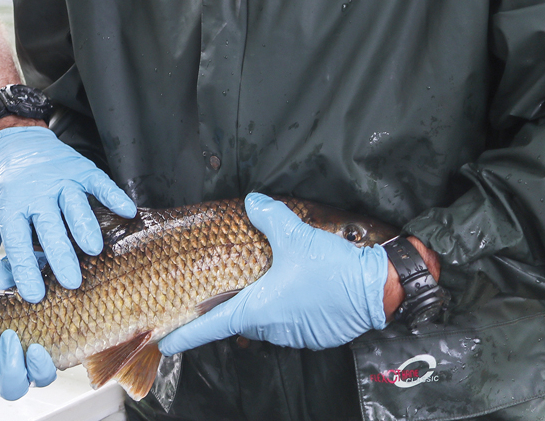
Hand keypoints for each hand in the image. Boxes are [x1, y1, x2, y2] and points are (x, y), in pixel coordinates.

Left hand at [0, 126, 136, 301]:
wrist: (12, 141)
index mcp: (10, 205)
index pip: (17, 240)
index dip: (25, 268)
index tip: (35, 294)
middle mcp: (35, 191)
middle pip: (49, 226)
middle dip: (61, 254)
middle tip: (72, 282)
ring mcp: (60, 179)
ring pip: (74, 204)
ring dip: (85, 226)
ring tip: (94, 250)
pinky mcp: (80, 169)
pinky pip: (99, 182)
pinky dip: (114, 196)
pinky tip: (127, 211)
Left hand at [158, 193, 387, 353]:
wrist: (378, 289)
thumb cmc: (332, 268)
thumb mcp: (295, 235)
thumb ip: (269, 217)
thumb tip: (252, 202)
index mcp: (257, 308)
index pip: (210, 326)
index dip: (186, 334)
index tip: (166, 342)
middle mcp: (271, 327)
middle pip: (237, 319)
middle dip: (226, 307)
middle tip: (214, 294)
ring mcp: (292, 334)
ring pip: (264, 320)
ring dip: (259, 304)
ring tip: (261, 283)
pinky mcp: (312, 334)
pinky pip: (287, 322)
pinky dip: (282, 308)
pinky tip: (290, 289)